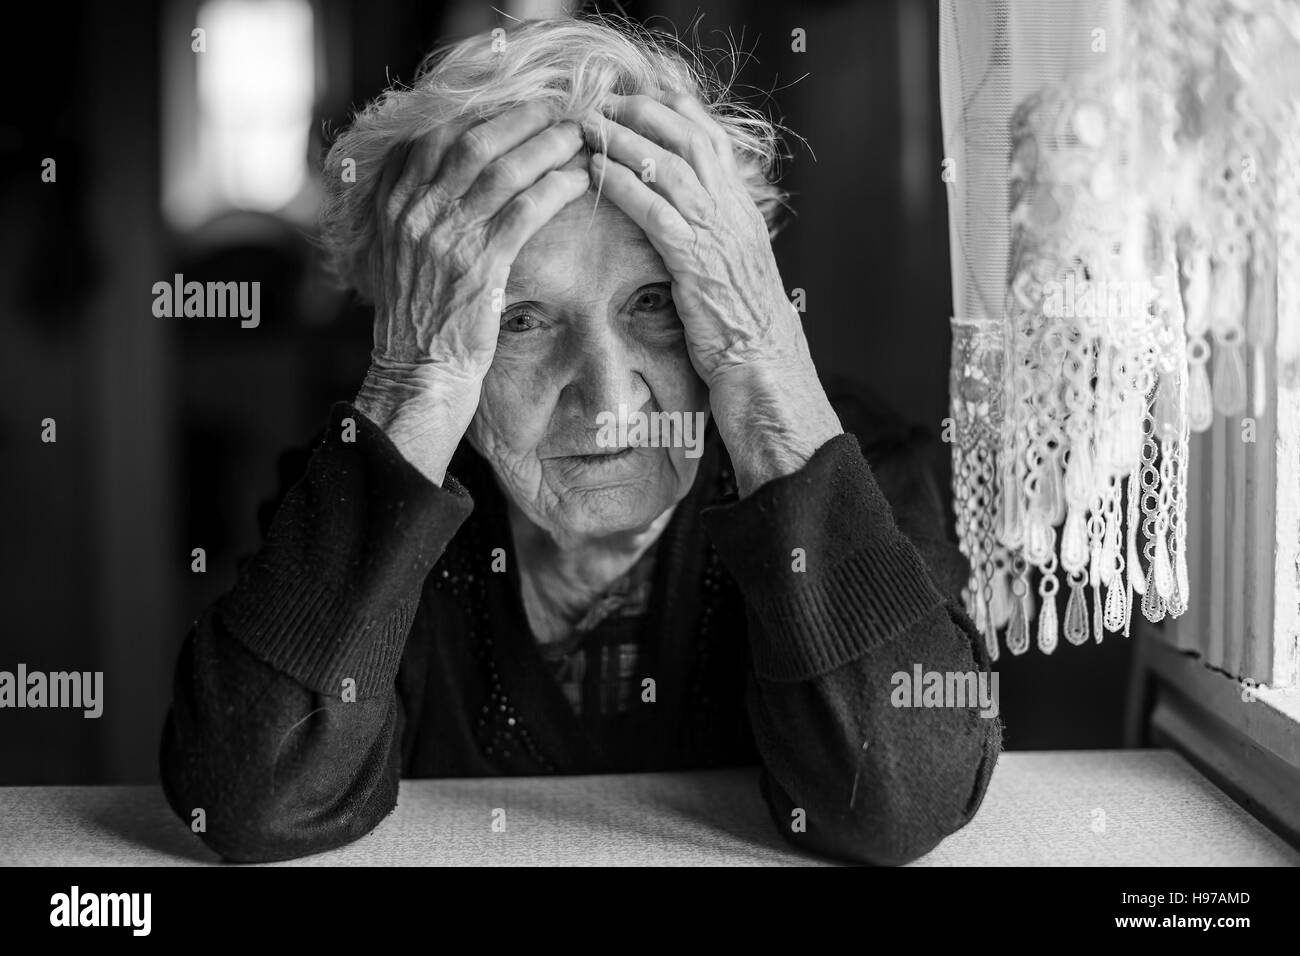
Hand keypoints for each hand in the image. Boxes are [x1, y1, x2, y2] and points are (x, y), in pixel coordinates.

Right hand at [355, 104, 588, 484]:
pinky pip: (525, 212)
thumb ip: (422, 204)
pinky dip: (556, 189)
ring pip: (504, 170)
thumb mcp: (406, 249)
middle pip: (475, 140)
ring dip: (549, 147)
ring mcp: (445, 238)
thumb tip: (456, 166)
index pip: (439, 133)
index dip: (485, 111)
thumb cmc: (422, 312)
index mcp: (395, 200)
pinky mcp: (478, 267)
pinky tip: (581, 180)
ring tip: (581, 137)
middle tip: (563, 108)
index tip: (522, 101)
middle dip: (524, 118)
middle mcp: (415, 211)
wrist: (419, 372)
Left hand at [580, 94, 841, 495]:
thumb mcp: (734, 275)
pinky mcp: (698, 263)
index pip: (711, 141)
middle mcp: (734, 213)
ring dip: (624, 139)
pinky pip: (656, 211)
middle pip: (689, 137)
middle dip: (643, 111)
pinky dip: (623, 185)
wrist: (767, 374)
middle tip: (600, 102)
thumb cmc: (746, 335)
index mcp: (742, 212)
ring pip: (669, 166)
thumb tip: (686, 229)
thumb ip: (713, 242)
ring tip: (586, 125)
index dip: (673, 112)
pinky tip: (593, 171)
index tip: (637, 98)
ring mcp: (719, 235)